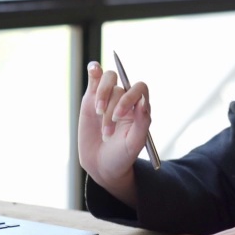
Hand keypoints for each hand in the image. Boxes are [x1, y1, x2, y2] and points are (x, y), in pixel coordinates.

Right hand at [77, 60, 152, 206]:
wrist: (102, 165)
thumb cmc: (122, 155)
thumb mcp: (134, 144)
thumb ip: (142, 123)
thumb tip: (143, 101)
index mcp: (139, 108)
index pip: (139, 89)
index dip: (128, 98)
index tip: (118, 116)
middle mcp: (125, 99)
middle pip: (119, 87)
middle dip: (111, 107)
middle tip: (106, 130)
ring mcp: (108, 97)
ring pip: (108, 79)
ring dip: (101, 95)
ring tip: (98, 116)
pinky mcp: (91, 99)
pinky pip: (95, 78)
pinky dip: (94, 70)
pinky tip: (94, 69)